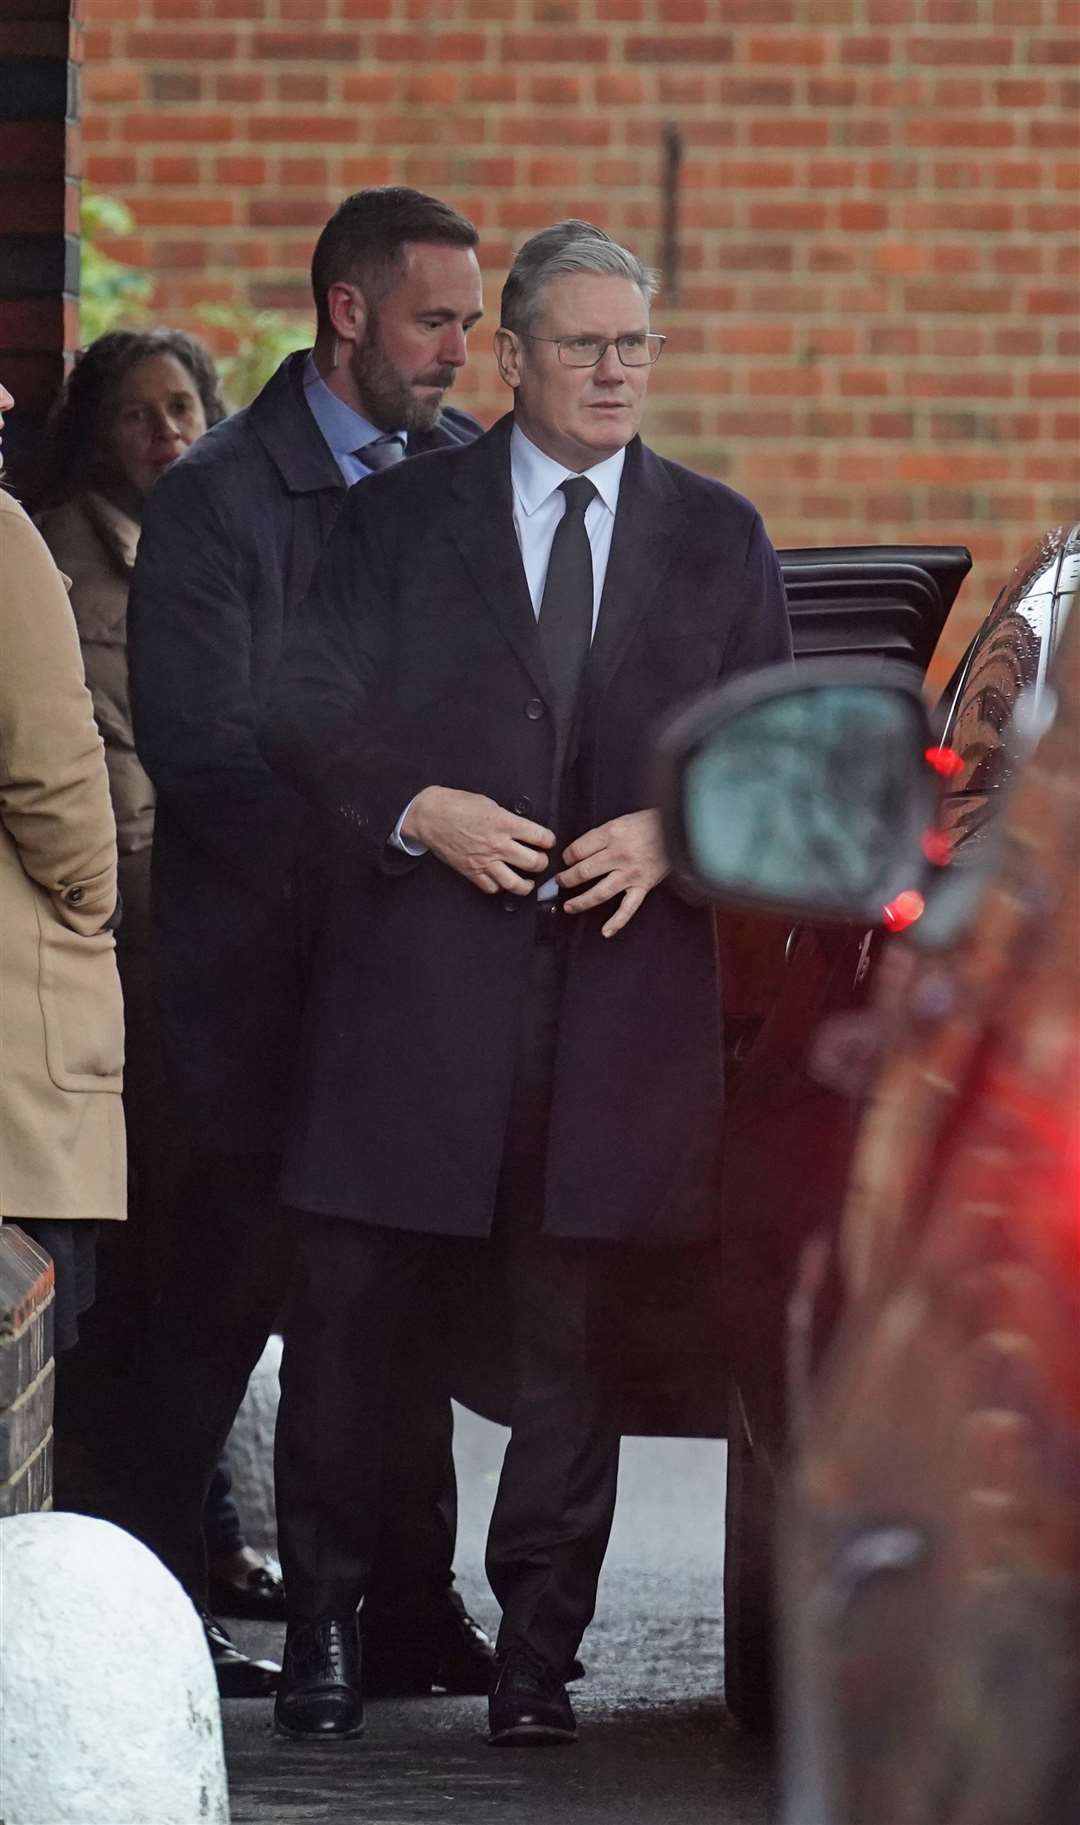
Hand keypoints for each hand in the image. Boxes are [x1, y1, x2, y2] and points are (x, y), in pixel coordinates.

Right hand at [403, 786, 554, 895]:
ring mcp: (485, 861)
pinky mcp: (471, 872)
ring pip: (516, 883)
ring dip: (527, 884)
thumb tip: (519, 828)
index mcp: (505, 823)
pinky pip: (492, 888)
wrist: (429, 816)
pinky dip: (500, 887)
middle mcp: (498, 845)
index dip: (548, 840)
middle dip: (542, 862)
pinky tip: (502, 881)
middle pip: (534, 863)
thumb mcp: (488, 803)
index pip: (540, 837)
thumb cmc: (456, 805)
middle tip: (540, 859)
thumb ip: (507, 818)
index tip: (547, 841)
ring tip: (528, 881)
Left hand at [558, 809, 668, 936]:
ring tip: (569, 906)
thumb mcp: (623, 820)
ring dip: (581, 901)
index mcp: (611, 834)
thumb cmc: (651, 823)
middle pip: (583, 871)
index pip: (578, 850)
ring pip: (599, 892)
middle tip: (559, 883)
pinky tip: (606, 931)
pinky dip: (617, 922)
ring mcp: (631, 873)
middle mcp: (619, 855)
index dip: (567, 857)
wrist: (681, 829)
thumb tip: (581, 851)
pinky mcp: (643, 885)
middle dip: (566, 879)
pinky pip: (628, 908)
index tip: (566, 860)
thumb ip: (603, 836)